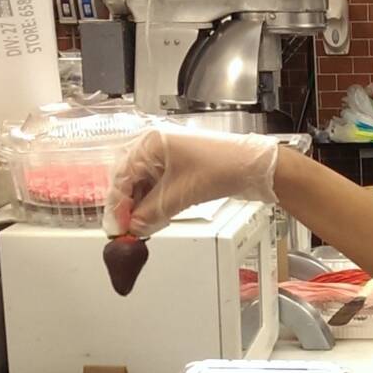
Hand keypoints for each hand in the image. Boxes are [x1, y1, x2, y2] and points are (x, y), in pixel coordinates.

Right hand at [102, 124, 278, 236]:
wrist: (255, 167)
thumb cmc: (223, 166)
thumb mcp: (179, 195)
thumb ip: (150, 214)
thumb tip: (133, 228)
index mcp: (151, 143)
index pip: (121, 176)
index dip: (117, 206)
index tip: (118, 228)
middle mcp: (157, 145)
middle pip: (130, 179)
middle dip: (128, 206)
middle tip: (127, 230)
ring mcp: (169, 155)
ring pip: (144, 184)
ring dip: (141, 205)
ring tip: (142, 226)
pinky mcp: (181, 166)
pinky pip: (158, 185)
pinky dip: (155, 201)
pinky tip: (156, 216)